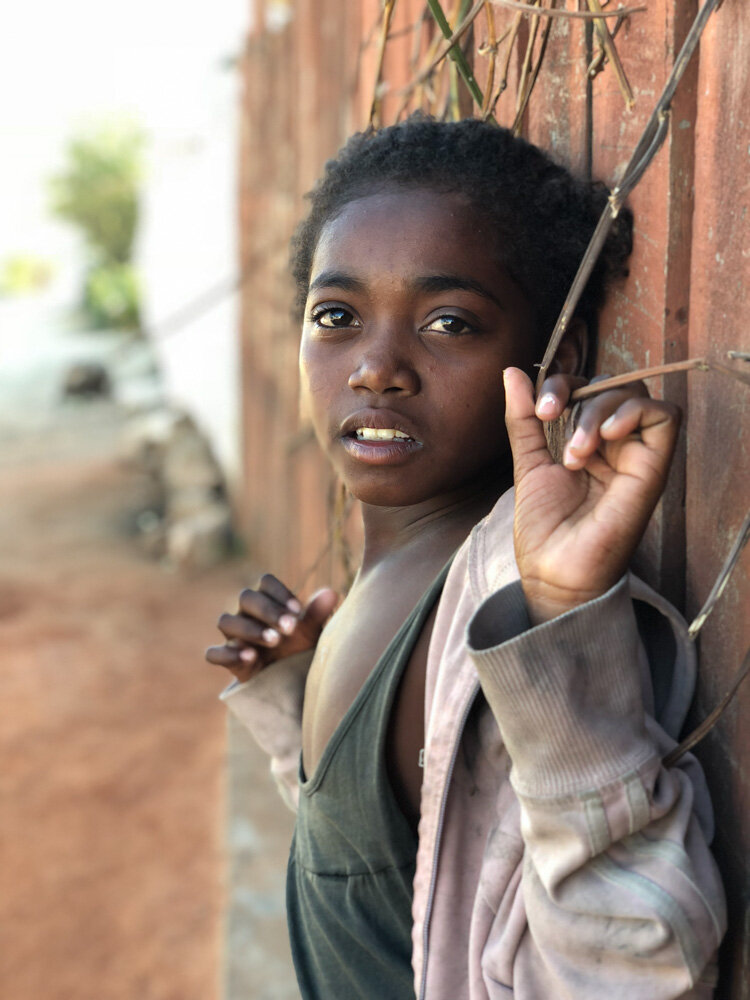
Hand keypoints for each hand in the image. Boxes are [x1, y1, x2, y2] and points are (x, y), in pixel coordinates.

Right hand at [205, 574, 337, 682]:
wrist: (287, 681)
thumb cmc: (299, 648)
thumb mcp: (311, 633)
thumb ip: (317, 613)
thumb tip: (332, 593)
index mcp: (268, 599)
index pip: (266, 582)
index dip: (280, 593)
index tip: (298, 610)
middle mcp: (247, 612)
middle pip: (246, 598)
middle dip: (268, 611)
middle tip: (290, 628)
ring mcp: (233, 635)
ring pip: (226, 621)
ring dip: (249, 629)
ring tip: (274, 641)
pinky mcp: (226, 659)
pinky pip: (214, 653)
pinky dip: (229, 654)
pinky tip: (251, 657)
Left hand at [503, 367, 680, 624]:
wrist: (553, 573)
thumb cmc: (544, 530)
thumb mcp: (528, 463)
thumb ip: (522, 420)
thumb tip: (512, 372)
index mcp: (587, 443)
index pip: (585, 389)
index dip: (562, 384)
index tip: (539, 410)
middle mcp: (615, 447)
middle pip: (612, 385)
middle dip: (577, 389)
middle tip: (549, 417)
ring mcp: (635, 456)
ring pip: (636, 395)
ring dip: (598, 408)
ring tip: (575, 451)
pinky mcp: (652, 470)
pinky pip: (665, 418)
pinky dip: (635, 411)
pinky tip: (607, 435)